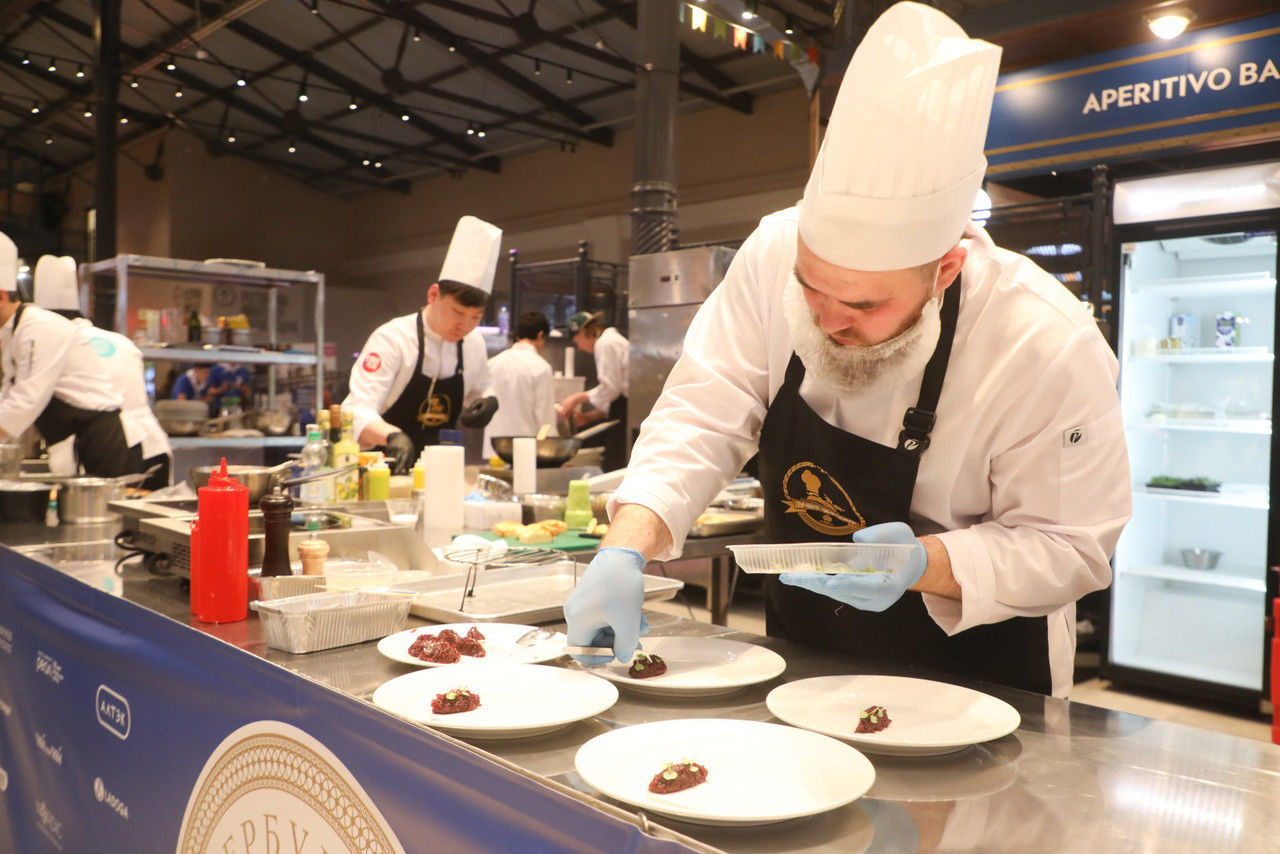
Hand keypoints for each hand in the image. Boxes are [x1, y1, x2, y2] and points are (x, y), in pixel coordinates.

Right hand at [382, 431, 415, 474]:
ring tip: (395, 462)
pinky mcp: (388, 448)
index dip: (399, 467)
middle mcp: (400, 449)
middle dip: (394, 468)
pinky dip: (389, 460)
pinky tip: (393, 456)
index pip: (403, 460)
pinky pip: (387, 458)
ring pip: (390, 461)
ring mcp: (393, 448)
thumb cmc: (407, 449)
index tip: (396, 472)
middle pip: (395, 461)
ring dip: (392, 464)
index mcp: (407, 452)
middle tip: (395, 471)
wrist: (401, 437)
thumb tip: (403, 473)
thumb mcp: (410, 455)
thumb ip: (408, 464)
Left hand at [459, 395, 498, 427]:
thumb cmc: (483, 402)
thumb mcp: (478, 401)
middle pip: (475, 421)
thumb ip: (473, 405)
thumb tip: (467, 411)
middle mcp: (486, 417)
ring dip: (469, 425)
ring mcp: (486, 421)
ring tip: (462, 423)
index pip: (474, 416)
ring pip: (476, 425)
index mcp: (484, 411)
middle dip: (467, 421)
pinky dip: (472, 426)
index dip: (467, 417)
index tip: (461, 417)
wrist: (493, 405)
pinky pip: (478, 426)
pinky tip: (466, 424)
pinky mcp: (486, 424)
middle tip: (460, 420)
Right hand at [563, 547, 646, 664]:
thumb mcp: (628, 621)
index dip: (598, 659)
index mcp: (578, 620)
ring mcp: (581, 605)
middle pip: (592, 640)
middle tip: (638, 639)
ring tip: (642, 623)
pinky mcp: (589, 598)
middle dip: (617, 642)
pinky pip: (601, 618)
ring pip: (600, 629)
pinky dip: (618, 619)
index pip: (579, 652)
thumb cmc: (621, 585)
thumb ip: (625, 645)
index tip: (617, 654)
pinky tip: (636, 614)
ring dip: (621, 630)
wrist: (620, 555)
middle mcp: (574, 613)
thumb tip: (622, 657)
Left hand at [779, 522, 926, 612]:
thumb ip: (880, 534)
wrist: (910, 564)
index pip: (868, 587)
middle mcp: (877, 599)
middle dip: (818, 584)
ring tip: (790, 576)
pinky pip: (835, 591)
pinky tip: (801, 576)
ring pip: (836, 593)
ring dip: (813, 584)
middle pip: (844, 592)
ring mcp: (866, 602)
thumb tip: (857, 539)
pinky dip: (818, 584)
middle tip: (793, 577)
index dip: (848, 584)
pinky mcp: (857, 599)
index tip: (831, 582)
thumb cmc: (904, 546)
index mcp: (891, 584)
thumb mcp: (899, 532)